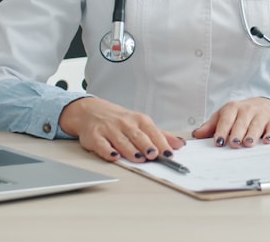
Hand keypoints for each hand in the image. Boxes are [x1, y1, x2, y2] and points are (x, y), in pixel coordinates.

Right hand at [59, 97, 184, 161]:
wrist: (90, 111)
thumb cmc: (119, 120)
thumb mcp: (141, 124)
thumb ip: (160, 135)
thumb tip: (179, 145)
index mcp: (139, 120)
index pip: (153, 132)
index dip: (161, 143)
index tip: (169, 153)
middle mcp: (125, 124)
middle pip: (138, 136)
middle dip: (147, 145)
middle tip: (154, 155)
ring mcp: (109, 129)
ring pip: (122, 141)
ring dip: (130, 150)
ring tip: (139, 158)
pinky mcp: (94, 136)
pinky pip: (101, 144)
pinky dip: (107, 151)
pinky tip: (114, 156)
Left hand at [192, 97, 269, 147]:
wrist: (266, 105)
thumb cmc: (241, 114)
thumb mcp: (225, 116)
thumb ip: (211, 126)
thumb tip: (196, 134)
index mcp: (232, 108)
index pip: (226, 119)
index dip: (222, 130)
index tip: (218, 142)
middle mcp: (247, 110)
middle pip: (241, 122)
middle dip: (237, 133)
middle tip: (233, 144)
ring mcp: (262, 114)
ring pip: (256, 124)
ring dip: (252, 134)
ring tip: (248, 143)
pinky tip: (266, 141)